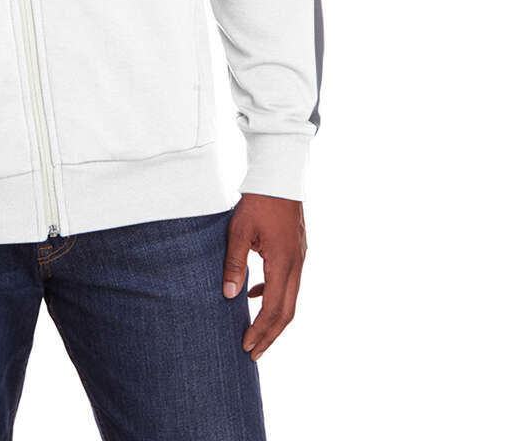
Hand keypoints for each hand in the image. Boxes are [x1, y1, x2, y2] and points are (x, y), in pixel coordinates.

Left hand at [222, 192, 306, 360]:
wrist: (279, 176)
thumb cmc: (257, 201)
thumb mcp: (239, 231)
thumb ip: (234, 263)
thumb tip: (228, 295)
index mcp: (284, 263)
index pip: (274, 309)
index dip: (261, 331)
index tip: (246, 347)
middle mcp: (297, 265)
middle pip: (287, 311)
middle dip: (270, 335)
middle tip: (253, 353)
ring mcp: (299, 258)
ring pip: (290, 299)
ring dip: (273, 317)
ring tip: (254, 332)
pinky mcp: (296, 251)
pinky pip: (288, 283)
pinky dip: (273, 295)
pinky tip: (254, 293)